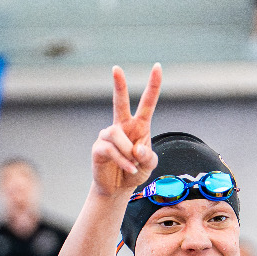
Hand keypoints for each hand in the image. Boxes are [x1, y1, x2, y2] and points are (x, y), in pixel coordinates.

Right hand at [91, 65, 160, 198]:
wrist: (118, 188)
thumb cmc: (135, 171)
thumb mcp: (150, 165)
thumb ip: (149, 157)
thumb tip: (137, 149)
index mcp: (139, 126)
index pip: (147, 102)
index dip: (153, 85)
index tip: (157, 66)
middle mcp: (122, 126)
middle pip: (120, 102)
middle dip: (119, 85)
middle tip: (116, 68)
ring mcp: (108, 136)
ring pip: (116, 134)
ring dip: (127, 151)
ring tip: (132, 164)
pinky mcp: (99, 147)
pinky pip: (110, 149)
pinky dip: (123, 161)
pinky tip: (129, 169)